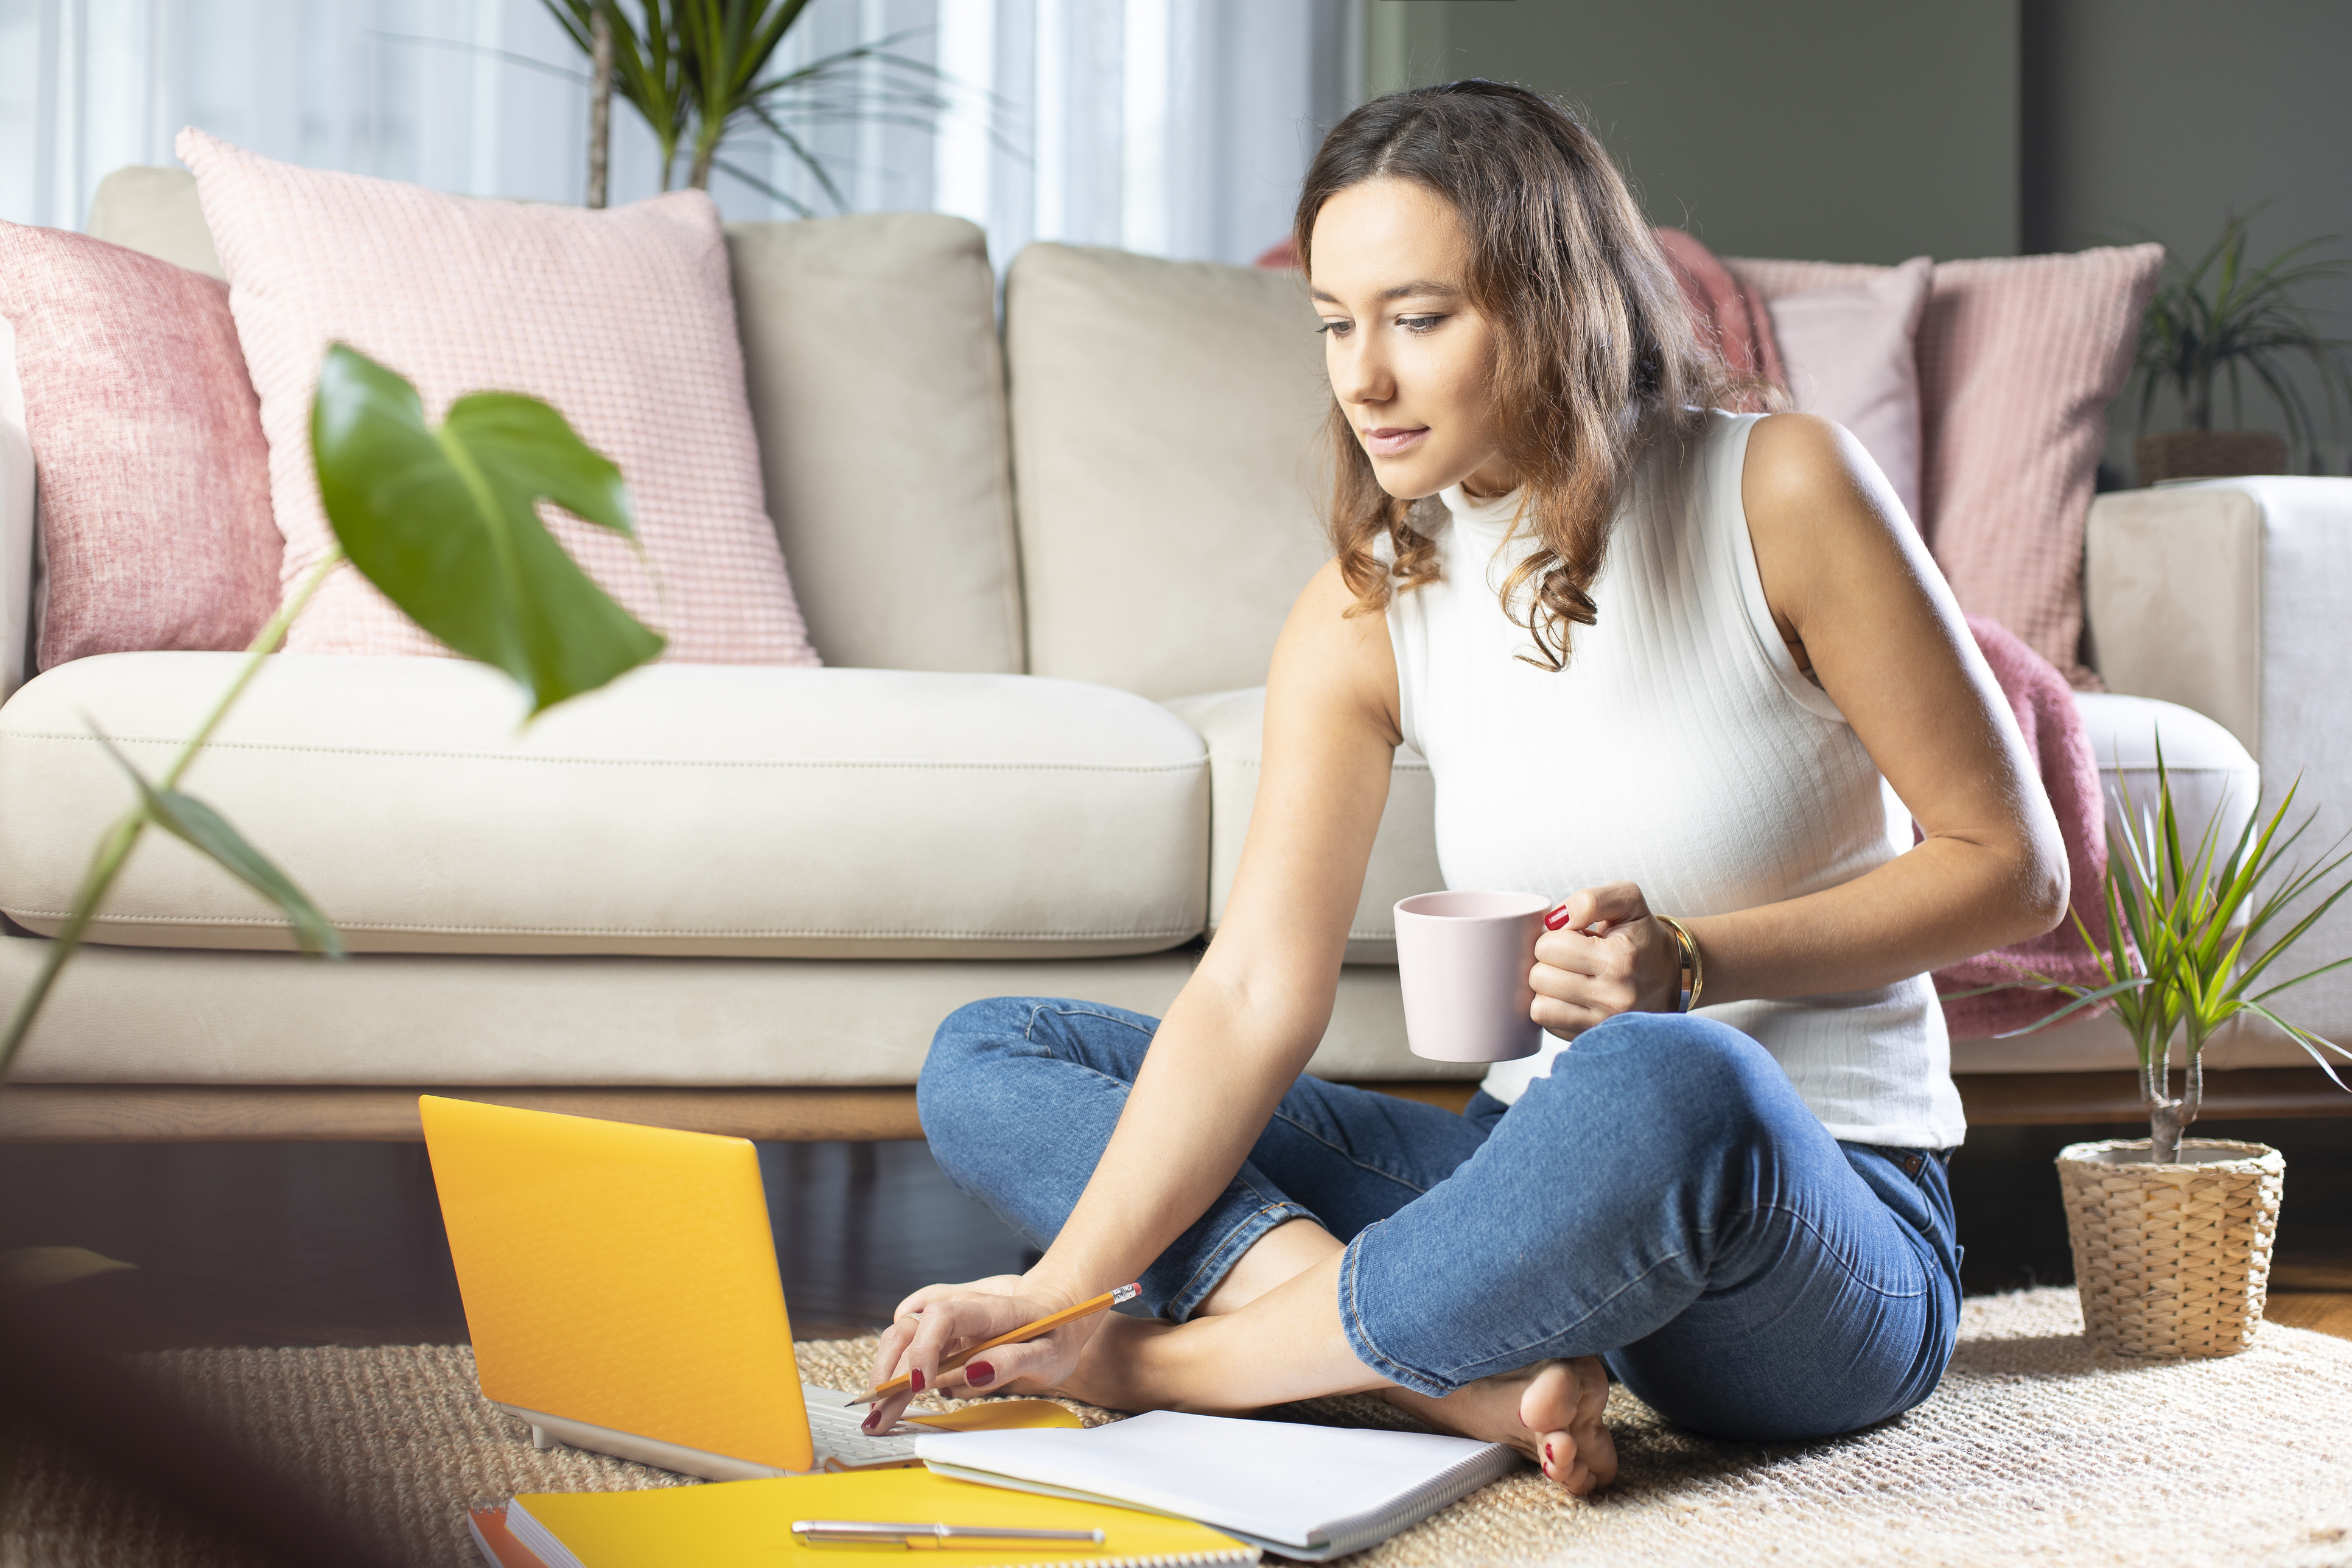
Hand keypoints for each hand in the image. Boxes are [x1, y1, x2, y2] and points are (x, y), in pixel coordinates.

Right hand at [860, 1274, 1100, 1430]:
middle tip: (880, 1415)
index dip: (924, 1348)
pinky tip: (889, 1381)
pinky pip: (909, 1329)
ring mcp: (949, 1312)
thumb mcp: (1049, 1356)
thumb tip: (974, 1373)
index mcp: (991, 1311)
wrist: (1059, 1308)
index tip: (918, 1385)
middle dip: (890, 1371)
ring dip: (885, 1371)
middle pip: (911, 1328)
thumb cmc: (1056, 1334)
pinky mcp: (942, 1322)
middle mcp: (962, 1306)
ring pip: (903, 1333)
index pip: (944, 1315)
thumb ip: (1013, 1362)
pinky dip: (893, 1355)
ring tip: (878, 1412)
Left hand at [1530, 881, 1682, 1039]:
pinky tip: (1573, 997)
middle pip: (1539, 978)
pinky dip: (1554, 1010)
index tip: (1574, 938)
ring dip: (1548, 989)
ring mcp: (1603, 1024)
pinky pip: (1549, 1026)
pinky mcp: (1594, 1038)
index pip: (1548, 947)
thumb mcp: (1629, 900)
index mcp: (1618, 960)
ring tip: (1571, 977)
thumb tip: (1554, 920)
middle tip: (1571, 959)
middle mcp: (1612, 998)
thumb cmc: (1644, 936)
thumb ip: (1590, 900)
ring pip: (1539, 1007)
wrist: (1675, 976)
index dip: (1555, 936)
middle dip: (1548, 962)